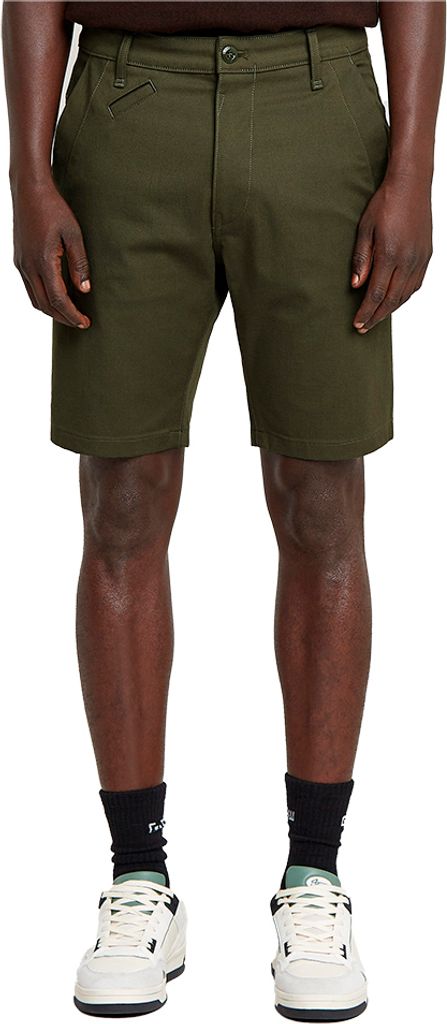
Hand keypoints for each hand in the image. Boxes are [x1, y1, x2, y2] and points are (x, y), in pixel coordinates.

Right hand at [12, 178, 90, 327]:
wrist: (29, 191)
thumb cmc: (54, 209)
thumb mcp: (73, 234)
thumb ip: (79, 264)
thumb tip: (85, 289)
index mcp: (43, 262)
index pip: (58, 299)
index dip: (72, 314)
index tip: (85, 322)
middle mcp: (28, 267)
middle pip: (45, 305)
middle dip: (63, 318)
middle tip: (80, 323)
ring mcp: (21, 264)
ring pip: (35, 299)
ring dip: (52, 311)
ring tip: (70, 314)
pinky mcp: (19, 260)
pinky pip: (30, 288)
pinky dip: (43, 299)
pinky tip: (56, 298)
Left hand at [351, 170, 432, 332]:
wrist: (412, 185)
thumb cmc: (385, 203)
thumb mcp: (365, 229)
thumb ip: (362, 259)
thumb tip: (357, 285)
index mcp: (390, 254)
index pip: (377, 293)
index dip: (366, 312)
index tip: (357, 324)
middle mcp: (408, 260)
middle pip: (392, 299)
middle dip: (376, 316)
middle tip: (363, 328)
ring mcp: (420, 259)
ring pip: (405, 295)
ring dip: (390, 309)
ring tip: (376, 318)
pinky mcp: (427, 255)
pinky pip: (415, 284)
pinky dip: (404, 297)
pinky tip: (394, 301)